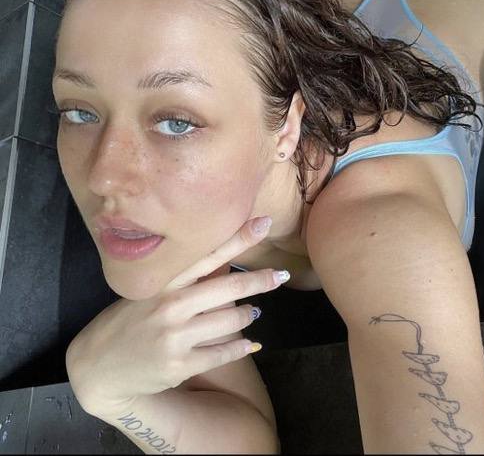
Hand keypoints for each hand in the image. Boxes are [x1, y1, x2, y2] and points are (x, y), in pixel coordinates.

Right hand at [65, 216, 283, 416]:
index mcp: (165, 282)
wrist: (99, 365)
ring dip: (248, 314)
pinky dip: (242, 346)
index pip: (207, 254)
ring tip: (254, 311)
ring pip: (232, 320)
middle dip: (260, 280)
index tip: (264, 223)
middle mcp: (171, 305)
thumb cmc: (129, 320)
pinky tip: (251, 343)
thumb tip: (225, 267)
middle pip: (229, 287)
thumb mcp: (149, 292)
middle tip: (280, 275)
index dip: (238, 238)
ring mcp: (176, 336)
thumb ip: (184, 281)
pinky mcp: (180, 364)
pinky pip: (224, 353)